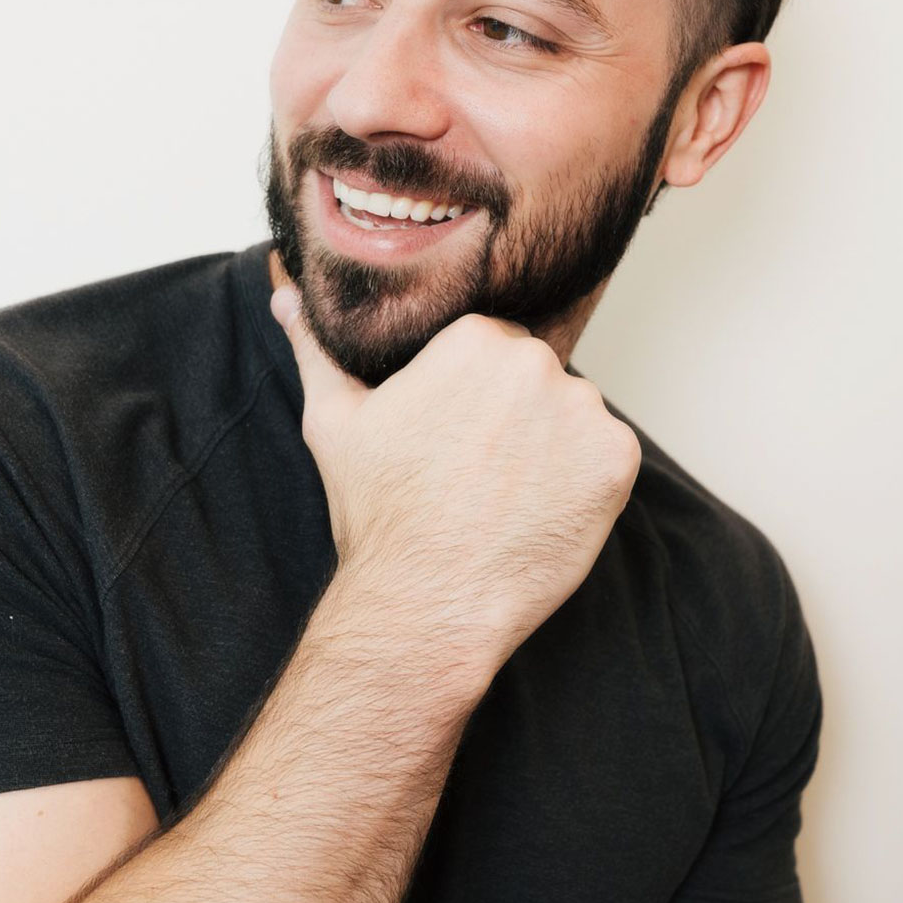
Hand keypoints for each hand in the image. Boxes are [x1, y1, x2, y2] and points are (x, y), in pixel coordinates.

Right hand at [271, 285, 640, 674]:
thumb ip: (316, 349)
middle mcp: (535, 362)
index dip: (467, 394)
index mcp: (474, 338)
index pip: (488, 346)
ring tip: (503, 492)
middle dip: (510, 413)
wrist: (427, 602)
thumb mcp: (333, 421)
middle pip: (532, 375)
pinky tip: (537, 508)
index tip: (448, 435)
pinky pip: (606, 454)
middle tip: (473, 468)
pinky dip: (582, 479)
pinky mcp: (617, 461)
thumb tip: (284, 300)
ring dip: (548, 444)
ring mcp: (583, 412)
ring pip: (570, 414)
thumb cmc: (379, 512)